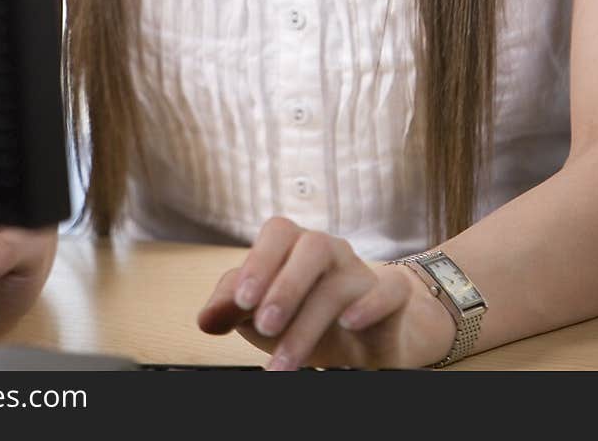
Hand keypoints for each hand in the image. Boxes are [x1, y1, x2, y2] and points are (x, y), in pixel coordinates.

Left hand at [197, 216, 454, 369]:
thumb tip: (205, 319)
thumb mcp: (262, 312)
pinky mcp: (391, 297)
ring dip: (309, 322)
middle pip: (311, 246)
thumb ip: (230, 307)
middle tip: (263, 326)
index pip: (278, 233)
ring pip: (341, 282)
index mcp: (296, 246)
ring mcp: (362, 271)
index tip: (240, 302)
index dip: (259, 262)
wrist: (365, 338)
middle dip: (284, 286)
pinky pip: (389, 289)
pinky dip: (370, 304)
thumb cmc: (304, 315)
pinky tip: (348, 324)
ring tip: (285, 363)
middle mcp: (330, 251)